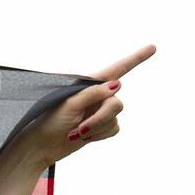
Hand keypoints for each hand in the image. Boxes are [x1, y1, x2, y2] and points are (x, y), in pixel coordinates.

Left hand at [15, 44, 156, 166]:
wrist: (41, 147)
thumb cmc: (48, 122)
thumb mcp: (68, 105)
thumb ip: (92, 93)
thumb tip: (117, 84)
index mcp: (86, 85)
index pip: (115, 70)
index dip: (135, 59)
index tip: (153, 47)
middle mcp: (96, 96)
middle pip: (116, 103)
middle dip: (100, 118)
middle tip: (81, 128)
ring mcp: (99, 111)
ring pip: (115, 117)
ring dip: (96, 129)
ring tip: (76, 133)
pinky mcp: (100, 127)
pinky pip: (114, 129)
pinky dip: (99, 136)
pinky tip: (84, 138)